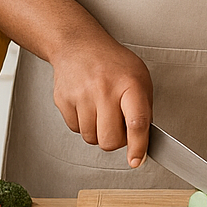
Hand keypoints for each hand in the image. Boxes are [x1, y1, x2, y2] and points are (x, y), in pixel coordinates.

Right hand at [50, 38, 152, 167]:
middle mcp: (104, 89)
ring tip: (101, 111)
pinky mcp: (63, 100)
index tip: (136, 161)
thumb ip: (143, 109)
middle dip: (115, 141)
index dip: (137, 146)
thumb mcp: (139, 78)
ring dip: (98, 132)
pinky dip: (83, 124)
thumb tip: (142, 142)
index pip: (136, 122)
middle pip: (109, 140)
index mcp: (129, 84)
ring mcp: (81, 95)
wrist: (78, 45)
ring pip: (91, 138)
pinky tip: (87, 106)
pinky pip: (75, 130)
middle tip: (117, 126)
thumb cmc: (112, 63)